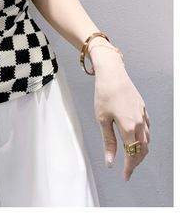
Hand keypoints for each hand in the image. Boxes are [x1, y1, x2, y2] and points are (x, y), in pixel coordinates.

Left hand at [90, 46, 149, 180]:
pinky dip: (143, 138)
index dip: (129, 167)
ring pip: (147, 140)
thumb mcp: (102, 119)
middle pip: (142, 149)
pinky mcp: (143, 109)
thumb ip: (108, 141)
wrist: (112, 74)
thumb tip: (110, 160)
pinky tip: (137, 139)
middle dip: (136, 161)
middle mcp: (140, 123)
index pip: (132, 154)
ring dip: (141, 151)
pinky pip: (147, 129)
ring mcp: (143, 116)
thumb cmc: (104, 93)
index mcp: (129, 127)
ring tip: (131, 156)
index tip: (125, 176)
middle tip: (128, 169)